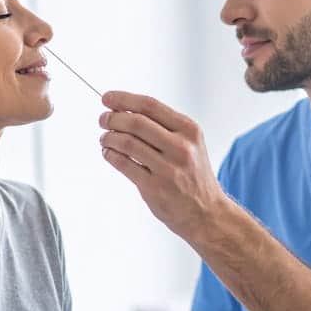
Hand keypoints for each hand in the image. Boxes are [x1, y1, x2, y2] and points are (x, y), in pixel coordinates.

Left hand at [98, 91, 228, 242]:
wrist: (207, 212)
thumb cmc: (193, 175)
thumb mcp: (190, 143)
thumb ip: (163, 126)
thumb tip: (125, 109)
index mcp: (189, 130)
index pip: (150, 106)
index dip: (124, 99)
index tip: (107, 98)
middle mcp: (181, 147)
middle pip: (136, 122)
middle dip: (112, 118)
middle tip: (103, 119)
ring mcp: (168, 169)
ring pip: (127, 143)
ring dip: (109, 137)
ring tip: (105, 138)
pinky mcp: (155, 188)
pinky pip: (124, 165)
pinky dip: (110, 155)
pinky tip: (108, 153)